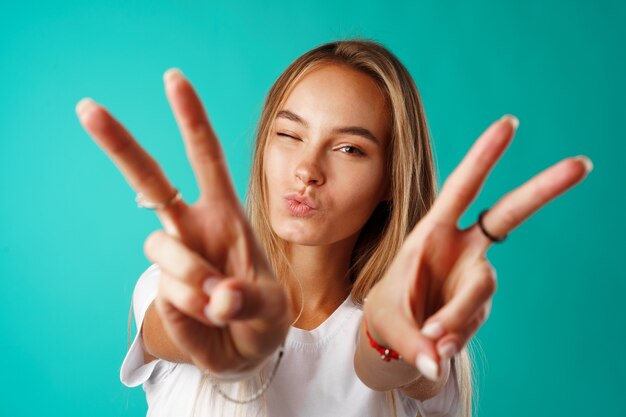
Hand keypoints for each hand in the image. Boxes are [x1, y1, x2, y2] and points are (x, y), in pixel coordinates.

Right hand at [75, 69, 290, 374]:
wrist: (246, 349)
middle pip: (149, 181)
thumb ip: (249, 301)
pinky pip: (170, 295)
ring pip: (161, 250)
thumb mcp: (272, 308)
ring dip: (193, 279)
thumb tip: (219, 298)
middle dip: (120, 145)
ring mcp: (175, 258)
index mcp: (225, 214)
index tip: (173, 79)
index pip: (206, 159)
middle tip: (87, 108)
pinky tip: (208, 317)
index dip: (191, 119)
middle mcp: (193, 228)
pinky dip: (193, 313)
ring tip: (220, 304)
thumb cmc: (263, 315)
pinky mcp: (163, 290)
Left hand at [364, 115, 590, 379]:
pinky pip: (474, 320)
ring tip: (430, 339)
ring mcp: (476, 274)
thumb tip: (438, 360)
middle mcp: (461, 248)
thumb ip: (413, 341)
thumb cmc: (388, 314)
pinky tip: (438, 345)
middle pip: (509, 215)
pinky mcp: (482, 303)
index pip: (461, 189)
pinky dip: (456, 335)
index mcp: (432, 233)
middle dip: (543, 189)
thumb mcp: (387, 322)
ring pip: (481, 290)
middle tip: (582, 163)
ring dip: (456, 317)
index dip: (483, 157)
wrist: (397, 336)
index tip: (509, 123)